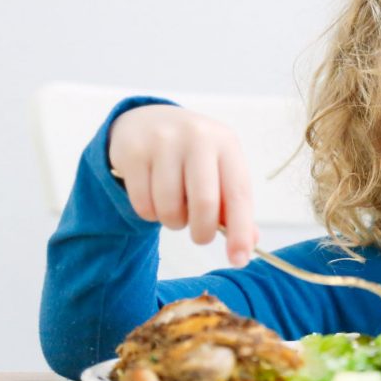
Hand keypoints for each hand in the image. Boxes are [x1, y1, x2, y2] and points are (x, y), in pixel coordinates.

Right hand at [108, 104, 256, 265]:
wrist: (148, 121)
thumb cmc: (192, 156)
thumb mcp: (219, 170)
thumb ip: (233, 206)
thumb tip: (247, 247)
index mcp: (226, 143)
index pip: (238, 193)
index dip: (240, 231)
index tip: (239, 259)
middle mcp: (197, 137)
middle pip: (204, 203)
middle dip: (203, 232)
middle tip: (200, 236)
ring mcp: (163, 142)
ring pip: (170, 208)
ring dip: (173, 223)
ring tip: (175, 209)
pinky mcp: (133, 152)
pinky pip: (143, 205)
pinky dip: (149, 214)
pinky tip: (153, 198)